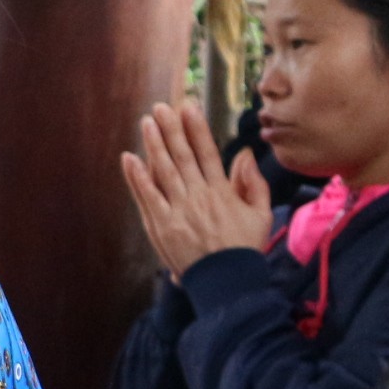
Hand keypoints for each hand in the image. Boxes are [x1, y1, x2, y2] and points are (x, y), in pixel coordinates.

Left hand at [122, 102, 270, 276]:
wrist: (226, 281)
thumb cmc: (243, 248)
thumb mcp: (260, 214)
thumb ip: (253, 182)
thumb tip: (245, 154)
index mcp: (223, 191)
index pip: (207, 152)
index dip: (196, 128)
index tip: (188, 108)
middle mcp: (199, 196)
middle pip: (182, 156)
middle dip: (171, 129)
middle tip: (161, 107)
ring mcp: (179, 210)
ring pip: (164, 171)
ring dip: (154, 145)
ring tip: (146, 123)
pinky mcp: (162, 225)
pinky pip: (148, 196)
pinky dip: (138, 177)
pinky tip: (129, 158)